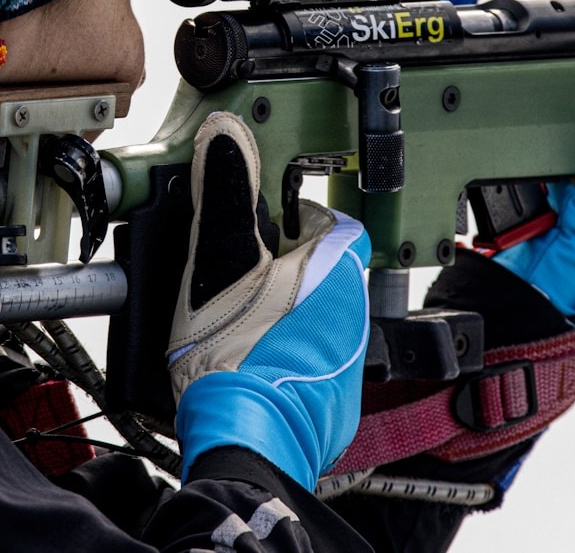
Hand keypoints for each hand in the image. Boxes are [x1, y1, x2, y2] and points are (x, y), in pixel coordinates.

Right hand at [168, 111, 371, 489]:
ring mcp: (350, 357)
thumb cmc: (232, 352)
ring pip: (316, 312)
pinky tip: (250, 360)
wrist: (245, 440)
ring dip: (283, 309)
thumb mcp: (218, 258)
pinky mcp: (336, 397)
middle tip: (234, 278)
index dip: (283, 217)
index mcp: (336, 265)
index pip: (322, 217)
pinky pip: (313, 357)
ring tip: (235, 323)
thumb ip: (225, 191)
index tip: (255, 228)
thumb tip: (225, 133)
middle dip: (280, 266)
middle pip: (318, 265)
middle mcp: (355, 308)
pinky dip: (287, 353)